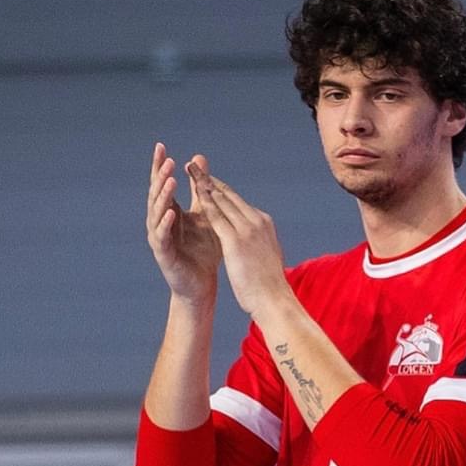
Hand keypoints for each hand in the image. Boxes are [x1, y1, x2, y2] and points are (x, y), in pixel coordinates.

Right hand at [145, 142, 221, 303]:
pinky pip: (162, 237)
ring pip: (157, 213)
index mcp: (169, 210)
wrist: (203, 283)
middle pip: (157, 194)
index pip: (162, 184)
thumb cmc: (203, 249)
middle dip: (161, 177)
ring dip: (163, 196)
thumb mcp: (205, 213)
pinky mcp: (163, 254)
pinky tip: (171, 213)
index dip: (159, 165)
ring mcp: (159, 238)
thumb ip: (199, 189)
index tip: (161, 146)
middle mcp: (160, 222)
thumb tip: (198, 159)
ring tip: (170, 180)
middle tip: (168, 160)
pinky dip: (166, 224)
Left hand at [187, 163, 292, 319]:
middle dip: (209, 179)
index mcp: (263, 224)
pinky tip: (193, 196)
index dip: (221, 188)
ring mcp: (248, 229)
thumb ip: (259, 242)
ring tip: (190, 171)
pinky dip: (205, 204)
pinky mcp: (236, 241)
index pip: (238, 201)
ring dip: (204, 184)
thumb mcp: (265, 256)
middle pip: (229, 195)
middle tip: (194, 166)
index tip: (207, 179)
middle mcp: (257, 221)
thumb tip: (255, 240)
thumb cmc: (269, 284)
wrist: (274, 299)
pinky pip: (217, 217)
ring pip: (222, 201)